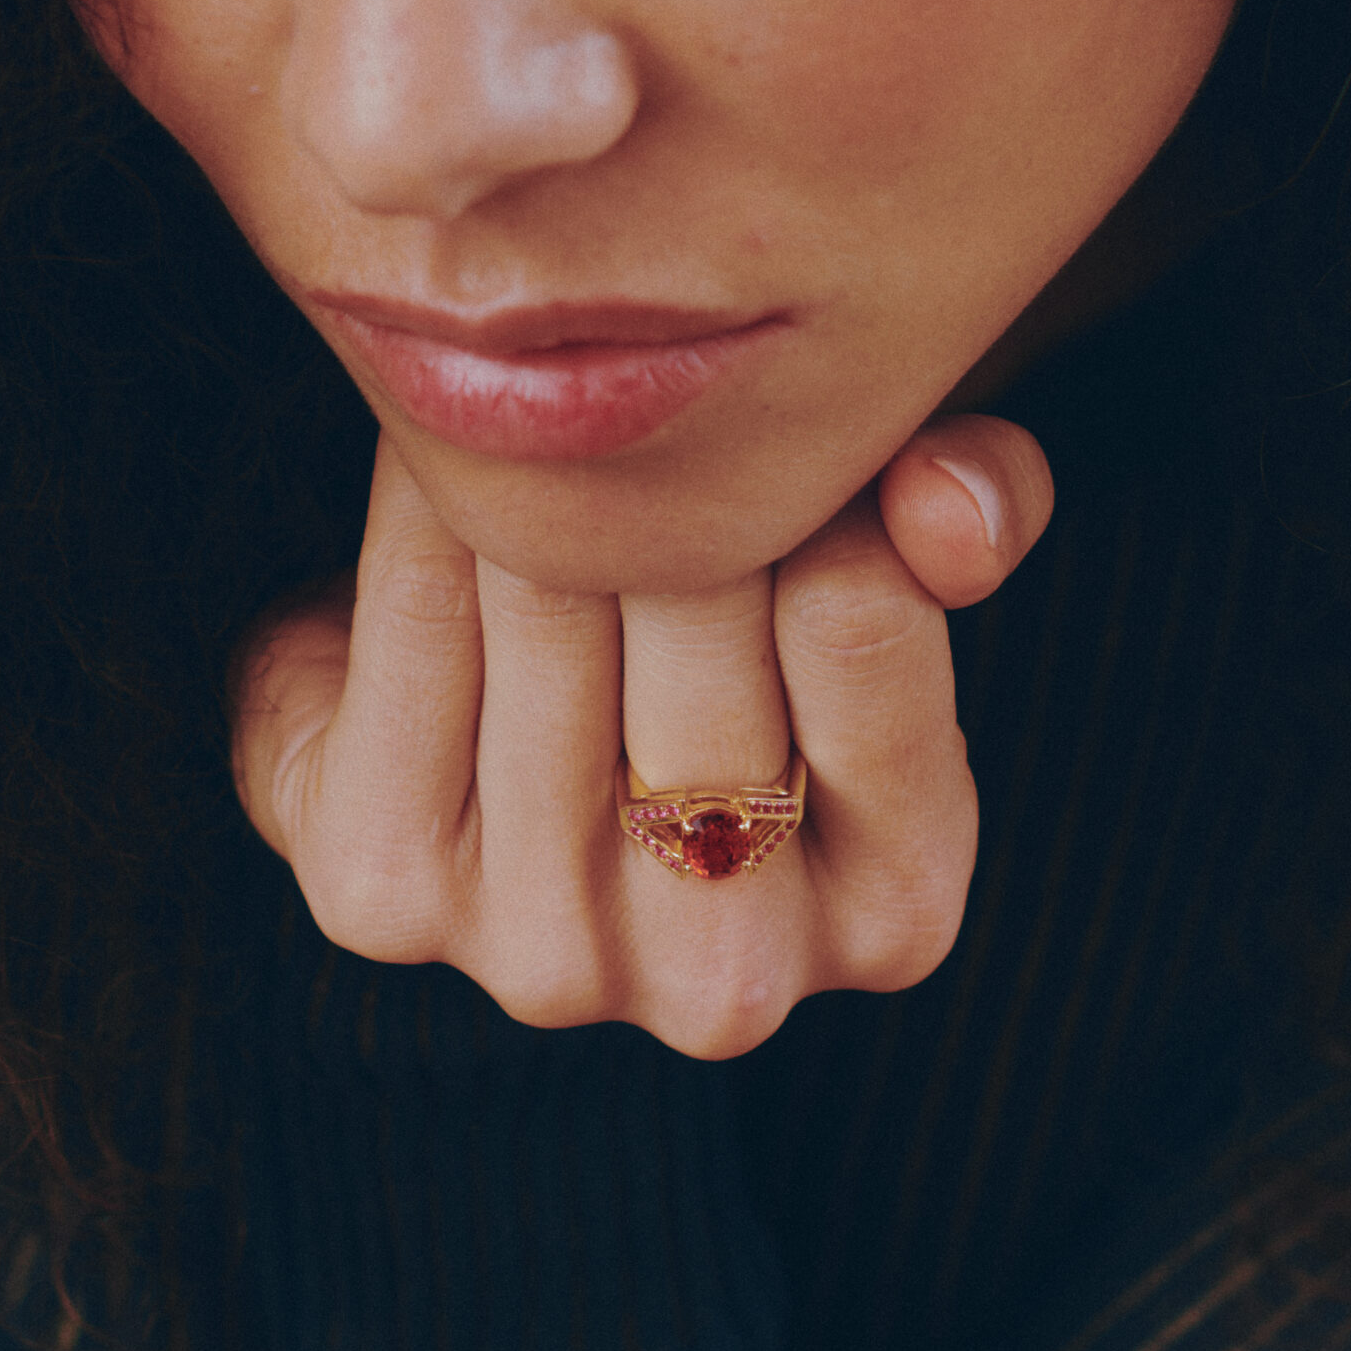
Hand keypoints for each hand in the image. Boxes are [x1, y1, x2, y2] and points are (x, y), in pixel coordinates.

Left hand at [231, 418, 1052, 1058]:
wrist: (481, 746)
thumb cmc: (725, 647)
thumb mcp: (876, 570)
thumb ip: (961, 514)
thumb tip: (939, 493)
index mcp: (899, 912)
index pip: (862, 616)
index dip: (801, 469)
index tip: (760, 400)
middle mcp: (730, 976)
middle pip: (695, 601)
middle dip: (661, 461)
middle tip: (630, 374)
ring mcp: (549, 952)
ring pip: (546, 594)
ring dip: (535, 453)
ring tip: (541, 381)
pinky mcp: (389, 888)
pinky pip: (416, 607)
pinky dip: (425, 494)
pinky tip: (441, 450)